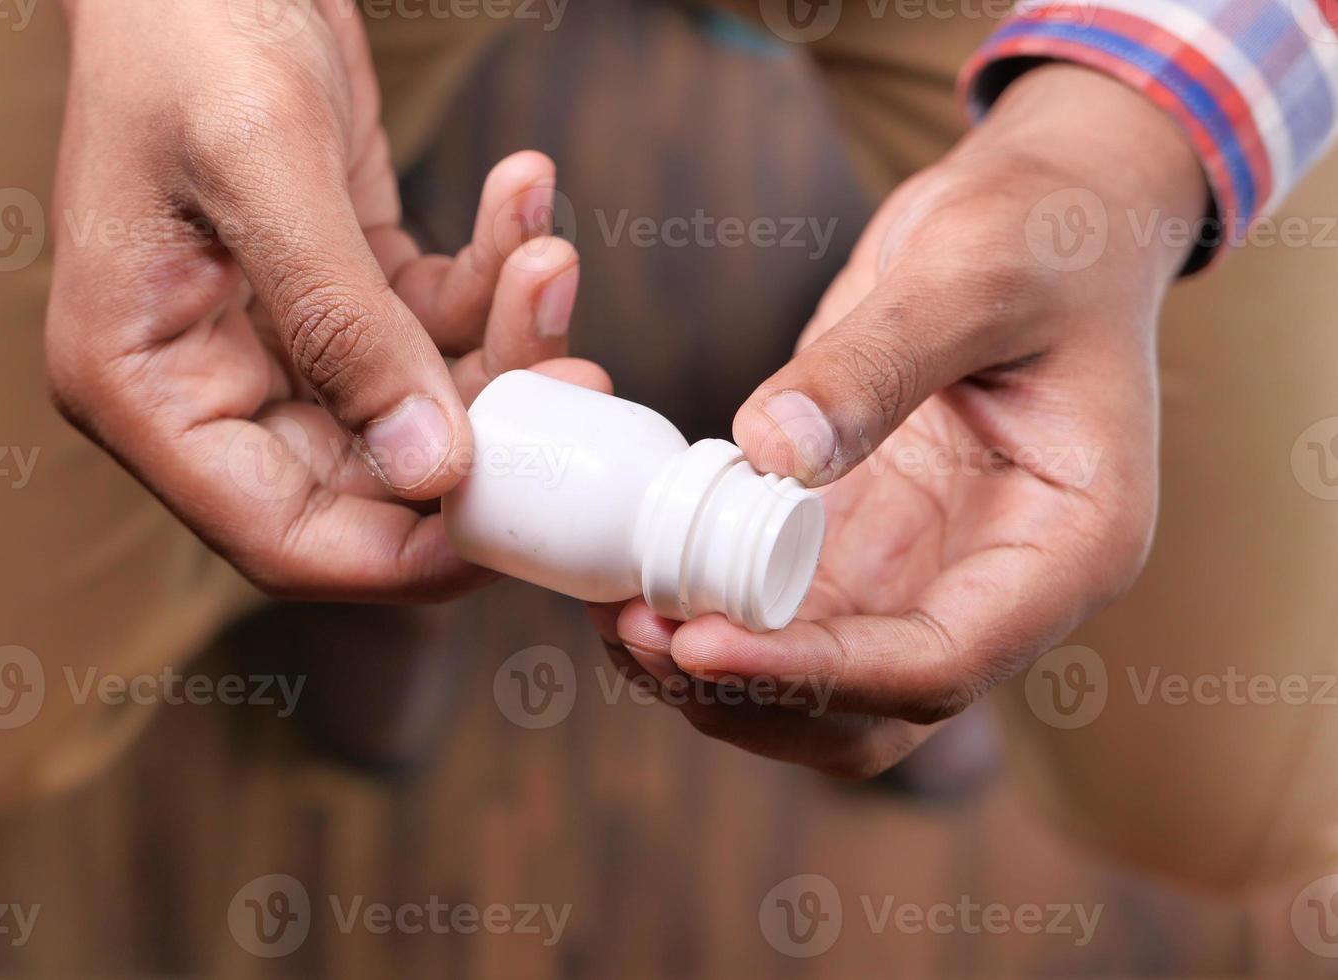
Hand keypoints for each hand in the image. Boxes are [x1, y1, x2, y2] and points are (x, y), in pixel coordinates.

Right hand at [46, 0, 598, 600]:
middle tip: (571, 373)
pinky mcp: (340, 293)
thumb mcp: (263, 163)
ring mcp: (277, 341)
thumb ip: (342, 325)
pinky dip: (489, 275)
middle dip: (485, 431)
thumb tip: (429, 466)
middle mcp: (210, 382)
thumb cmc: (187, 27)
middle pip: (374, 479)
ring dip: (504, 340)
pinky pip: (436, 323)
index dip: (405, 551)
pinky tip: (523, 194)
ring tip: (548, 255)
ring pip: (424, 403)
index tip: (517, 516)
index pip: (285, 533)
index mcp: (146, 385)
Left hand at [595, 65, 1208, 775]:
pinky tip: (635, 572)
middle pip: (866, 706)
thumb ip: (881, 360)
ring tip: (619, 613)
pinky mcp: (861, 537)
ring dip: (714, 670)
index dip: (815, 672)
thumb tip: (770, 449)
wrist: (1047, 211)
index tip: (700, 642)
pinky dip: (707, 608)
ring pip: (811, 679)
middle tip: (641, 635)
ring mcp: (924, 568)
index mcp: (1067, 547)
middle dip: (750, 693)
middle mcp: (996, 584)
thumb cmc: (1045, 233)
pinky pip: (777, 609)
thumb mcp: (975, 271)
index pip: (939, 664)